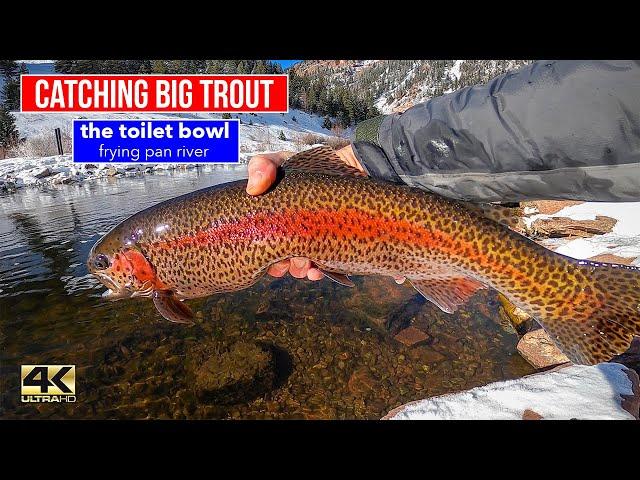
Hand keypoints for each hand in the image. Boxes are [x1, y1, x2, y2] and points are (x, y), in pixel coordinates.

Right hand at [246, 144, 362, 280]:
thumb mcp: (281, 161)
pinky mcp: (337, 246)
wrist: (354, 166)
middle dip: (280, 265)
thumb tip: (253, 189)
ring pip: (301, 267)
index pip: (262, 245)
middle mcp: (294, 235)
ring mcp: (316, 241)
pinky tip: (317, 270)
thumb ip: (262, 165)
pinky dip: (319, 272)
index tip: (264, 253)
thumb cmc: (312, 166)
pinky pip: (327, 268)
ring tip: (304, 262)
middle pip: (281, 260)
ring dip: (298, 269)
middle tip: (285, 260)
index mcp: (277, 221)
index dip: (260, 254)